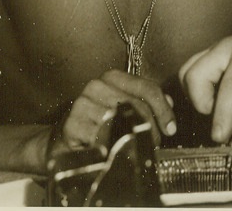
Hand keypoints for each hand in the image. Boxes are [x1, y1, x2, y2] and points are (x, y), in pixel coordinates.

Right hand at [48, 70, 175, 164]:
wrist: (60, 140)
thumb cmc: (95, 123)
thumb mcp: (122, 108)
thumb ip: (145, 102)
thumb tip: (170, 103)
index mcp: (112, 77)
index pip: (146, 88)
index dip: (163, 109)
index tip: (171, 128)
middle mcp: (96, 85)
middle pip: (136, 104)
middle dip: (151, 127)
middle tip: (155, 143)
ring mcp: (82, 103)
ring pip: (120, 120)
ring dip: (133, 138)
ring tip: (138, 149)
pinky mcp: (71, 124)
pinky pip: (100, 137)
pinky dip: (111, 146)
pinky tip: (115, 152)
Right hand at [180, 14, 231, 143]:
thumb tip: (224, 116)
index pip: (229, 85)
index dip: (222, 114)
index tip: (218, 136)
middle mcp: (228, 46)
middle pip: (194, 74)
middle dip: (201, 102)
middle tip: (221, 115)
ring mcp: (217, 48)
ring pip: (187, 71)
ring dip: (195, 95)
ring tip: (217, 106)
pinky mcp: (212, 54)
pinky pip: (191, 70)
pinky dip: (195, 88)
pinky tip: (213, 98)